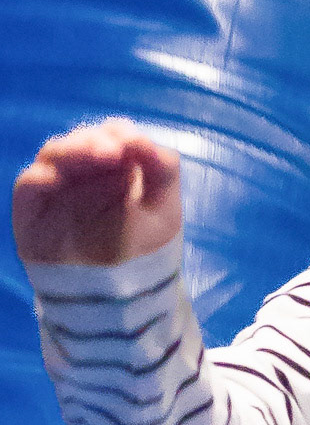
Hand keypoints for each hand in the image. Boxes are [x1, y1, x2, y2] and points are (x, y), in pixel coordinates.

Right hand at [12, 118, 181, 264]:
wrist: (118, 290)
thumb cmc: (142, 246)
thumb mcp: (165, 209)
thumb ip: (161, 170)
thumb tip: (141, 139)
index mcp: (118, 165)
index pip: (114, 134)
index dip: (122, 134)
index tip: (135, 145)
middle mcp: (85, 169)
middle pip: (83, 138)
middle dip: (98, 140)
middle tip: (114, 152)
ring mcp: (58, 185)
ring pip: (55, 153)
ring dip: (74, 149)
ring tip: (97, 157)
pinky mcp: (33, 206)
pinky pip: (30, 182)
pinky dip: (41, 176)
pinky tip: (57, 178)